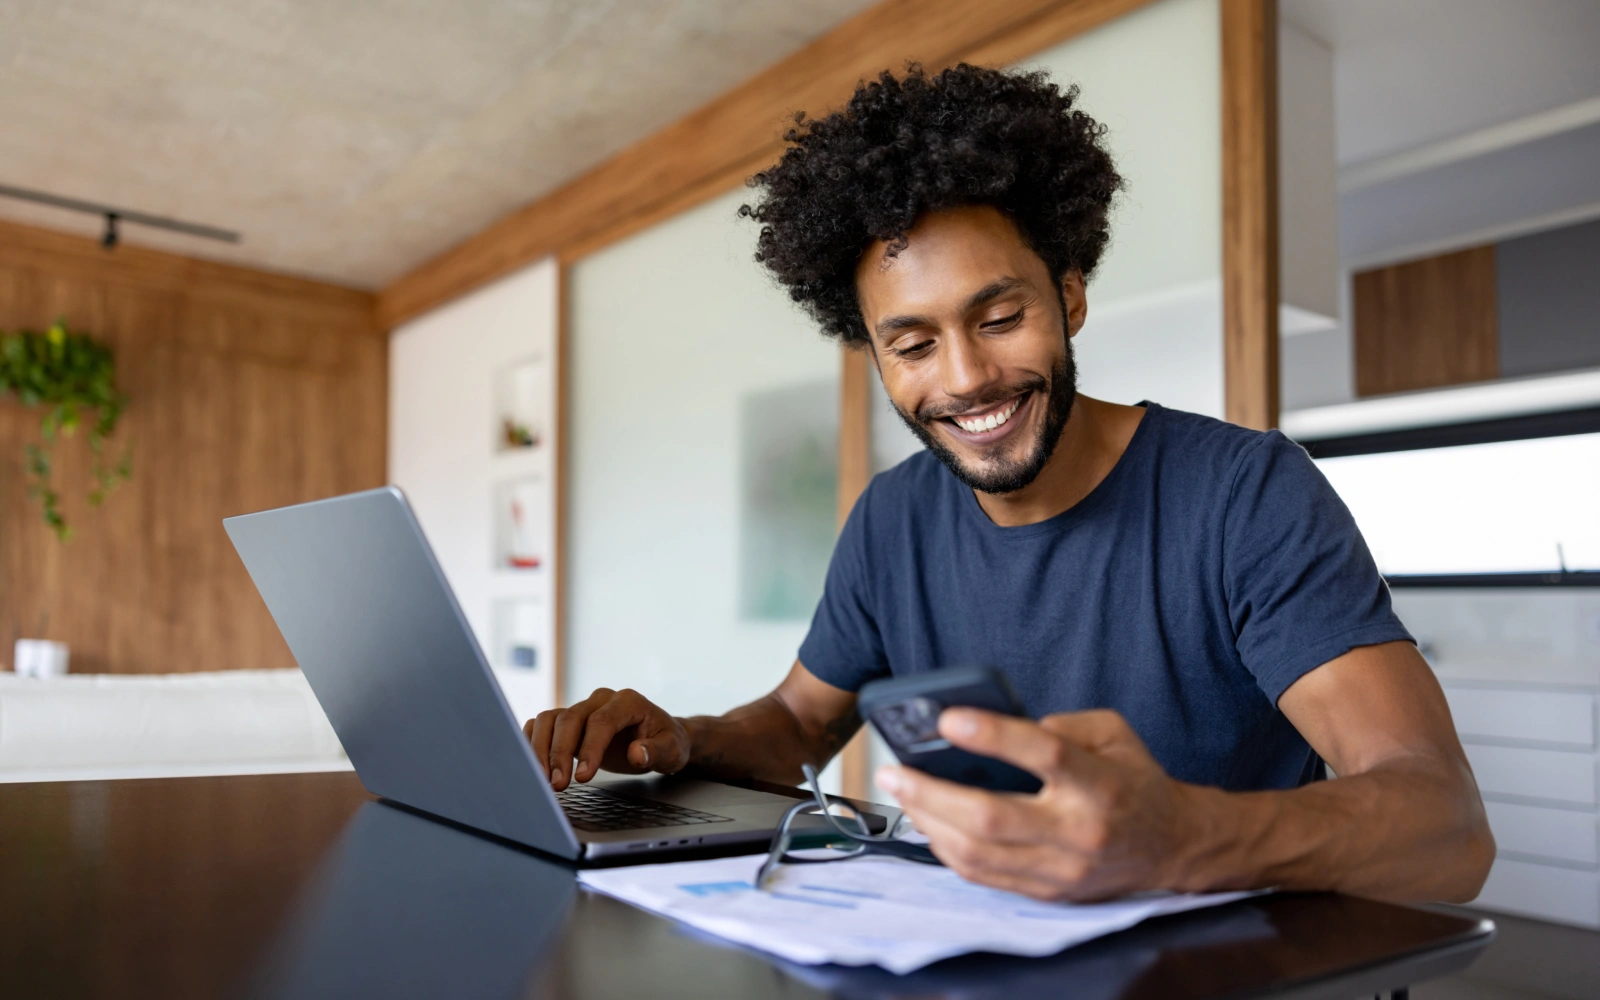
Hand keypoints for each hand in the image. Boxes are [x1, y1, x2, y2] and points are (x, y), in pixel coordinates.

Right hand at [524, 687, 690, 790]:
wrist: (660, 737)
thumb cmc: (667, 741)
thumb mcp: (672, 749)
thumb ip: (656, 751)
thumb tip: (636, 753)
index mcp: (628, 701)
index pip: (602, 721)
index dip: (590, 748)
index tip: (583, 777)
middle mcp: (601, 700)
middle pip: (570, 719)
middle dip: (560, 753)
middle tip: (558, 785)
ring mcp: (583, 708)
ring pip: (551, 719)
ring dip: (541, 749)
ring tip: (543, 780)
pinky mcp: (569, 722)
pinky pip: (543, 725)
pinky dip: (533, 742)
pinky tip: (532, 765)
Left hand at [876, 709, 1202, 901]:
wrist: (1171, 846)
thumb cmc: (1134, 781)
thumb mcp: (1113, 731)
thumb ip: (1062, 722)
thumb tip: (1001, 725)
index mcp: (1101, 783)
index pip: (1044, 755)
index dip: (993, 735)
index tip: (948, 718)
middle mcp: (1079, 832)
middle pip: (991, 818)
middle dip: (932, 792)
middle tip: (896, 768)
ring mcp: (1061, 870)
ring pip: (977, 854)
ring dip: (928, 822)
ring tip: (903, 792)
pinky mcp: (1047, 892)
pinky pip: (982, 876)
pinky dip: (946, 849)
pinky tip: (929, 821)